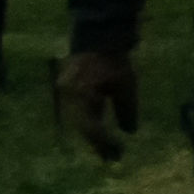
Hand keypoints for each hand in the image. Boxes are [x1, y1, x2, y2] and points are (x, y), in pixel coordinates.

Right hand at [53, 49, 138, 163]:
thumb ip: (127, 109)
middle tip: (112, 158)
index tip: (118, 154)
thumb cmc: (114, 59)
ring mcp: (65, 95)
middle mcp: (67, 98)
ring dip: (92, 135)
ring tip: (108, 150)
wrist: (99, 35)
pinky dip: (89, 123)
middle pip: (81, 128)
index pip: (91, 128)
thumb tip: (128, 132)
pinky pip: (77, 114)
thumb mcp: (126, 83)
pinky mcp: (68, 92)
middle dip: (97, 144)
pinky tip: (100, 132)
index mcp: (80, 96)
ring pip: (78, 123)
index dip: (104, 143)